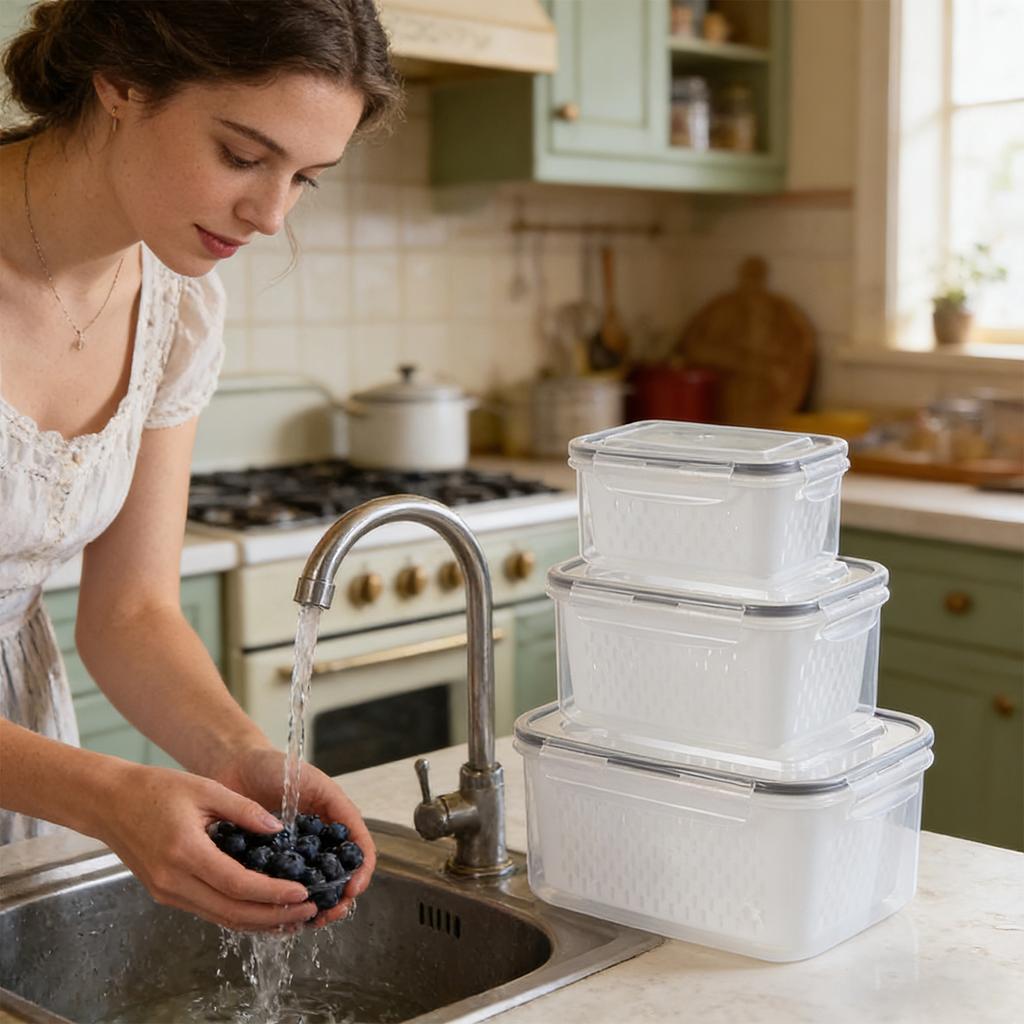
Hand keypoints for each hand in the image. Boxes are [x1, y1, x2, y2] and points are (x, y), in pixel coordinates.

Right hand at [95, 763, 318, 932]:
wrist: (110, 802)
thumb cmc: (157, 789)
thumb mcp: (206, 789)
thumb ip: (244, 810)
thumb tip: (279, 830)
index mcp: (185, 852)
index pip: (237, 884)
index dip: (272, 893)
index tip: (302, 893)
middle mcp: (174, 881)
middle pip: (231, 912)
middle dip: (273, 916)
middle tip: (308, 910)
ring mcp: (167, 892)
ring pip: (220, 917)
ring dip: (258, 921)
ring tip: (293, 915)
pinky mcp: (165, 894)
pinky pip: (208, 910)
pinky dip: (238, 913)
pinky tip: (262, 908)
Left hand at [211, 746, 376, 928]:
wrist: (237, 767)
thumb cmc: (276, 768)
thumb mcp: (315, 783)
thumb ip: (338, 807)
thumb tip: (354, 842)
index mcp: (334, 824)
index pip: (359, 854)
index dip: (361, 874)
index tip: (352, 889)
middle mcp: (317, 844)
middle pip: (338, 880)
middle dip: (339, 901)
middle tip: (330, 913)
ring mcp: (293, 857)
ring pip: (310, 892)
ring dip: (313, 910)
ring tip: (308, 920)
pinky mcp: (266, 866)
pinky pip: (278, 892)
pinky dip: (283, 906)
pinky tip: (280, 914)